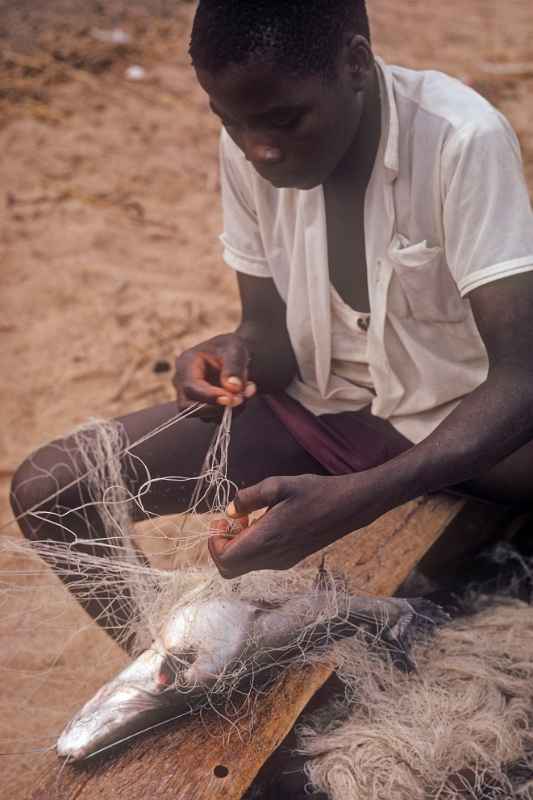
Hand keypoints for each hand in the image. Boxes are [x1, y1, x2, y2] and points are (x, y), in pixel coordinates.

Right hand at [173, 333, 256, 412]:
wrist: (232, 355)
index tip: (231, 398)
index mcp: (186, 363)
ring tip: (247, 391)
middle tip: (240, 400)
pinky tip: (243, 396)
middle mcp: (182, 382)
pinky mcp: (201, 406)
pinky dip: (231, 411)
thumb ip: (234, 367)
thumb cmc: (230, 348)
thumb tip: (233, 388)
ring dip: (228, 409)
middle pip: (187, 407)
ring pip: (203, 415)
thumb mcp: (235, 349)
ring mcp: (189, 396)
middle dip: (215, 408)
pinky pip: (213, 417)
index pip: (191, 387)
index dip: (210, 396)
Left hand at [208, 472, 383, 577]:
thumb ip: (249, 498)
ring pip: (245, 565)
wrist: (350, 506)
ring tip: (248, 516)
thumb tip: (230, 510)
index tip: (220, 520)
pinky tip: (263, 521)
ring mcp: (282, 561)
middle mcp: (273, 558)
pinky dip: (252, 544)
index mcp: (267, 541)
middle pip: (231, 568)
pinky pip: (260, 560)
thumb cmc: (316, 492)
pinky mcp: (290, 559)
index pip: (225, 561)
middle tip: (232, 519)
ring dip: (238, 544)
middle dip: (222, 545)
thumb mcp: (278, 484)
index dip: (214, 544)